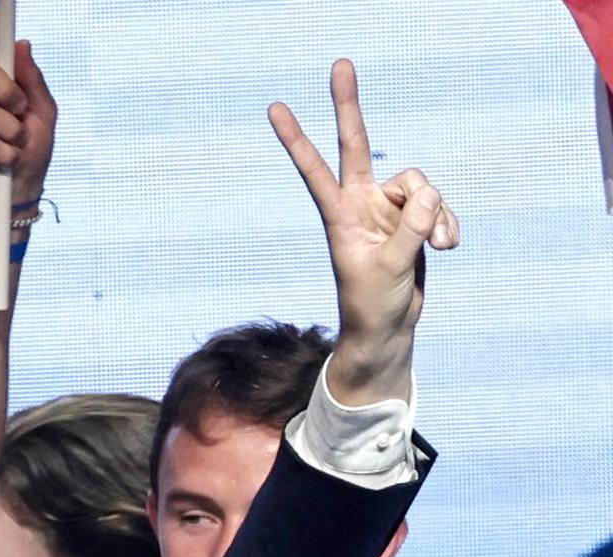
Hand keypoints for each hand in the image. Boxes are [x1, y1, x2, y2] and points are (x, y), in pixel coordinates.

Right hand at [0, 8, 54, 209]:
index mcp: (6, 78)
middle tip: (20, 110)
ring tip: (15, 146)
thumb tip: (22, 44)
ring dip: (7, 130)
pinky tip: (1, 157)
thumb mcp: (44, 113)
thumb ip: (33, 81)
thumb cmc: (33, 150)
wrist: (17, 190)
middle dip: (5, 90)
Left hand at [269, 59, 457, 405]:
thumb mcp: (392, 267)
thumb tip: (429, 192)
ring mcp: (388, 208)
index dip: (297, 139)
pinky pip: (438, 204)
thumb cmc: (375, 304)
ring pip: (419, 183)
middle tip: (338, 62)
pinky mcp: (413, 218)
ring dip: (435, 212)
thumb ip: (412, 227)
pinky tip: (447, 245)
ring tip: (437, 245)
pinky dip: (447, 222)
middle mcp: (361, 203)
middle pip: (356, 143)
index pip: (315, 168)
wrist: (388, 328)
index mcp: (339, 214)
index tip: (275, 108)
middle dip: (348, 104)